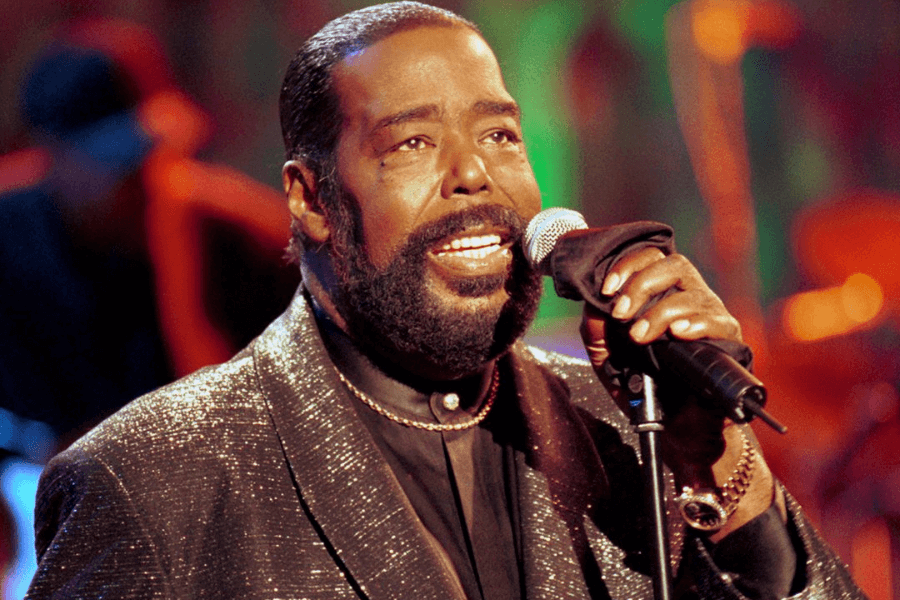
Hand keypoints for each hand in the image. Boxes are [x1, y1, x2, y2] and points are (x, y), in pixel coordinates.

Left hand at [579, 248, 777, 536]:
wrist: (678, 430)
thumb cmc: (647, 389)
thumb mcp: (610, 363)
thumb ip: (597, 334)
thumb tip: (591, 306)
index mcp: (662, 296)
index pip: (651, 259)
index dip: (628, 265)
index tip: (607, 288)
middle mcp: (689, 299)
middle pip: (673, 264)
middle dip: (641, 284)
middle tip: (621, 313)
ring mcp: (711, 316)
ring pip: (692, 291)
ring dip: (660, 311)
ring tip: (641, 336)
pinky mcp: (729, 339)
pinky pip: (717, 320)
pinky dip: (695, 323)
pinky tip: (676, 335)